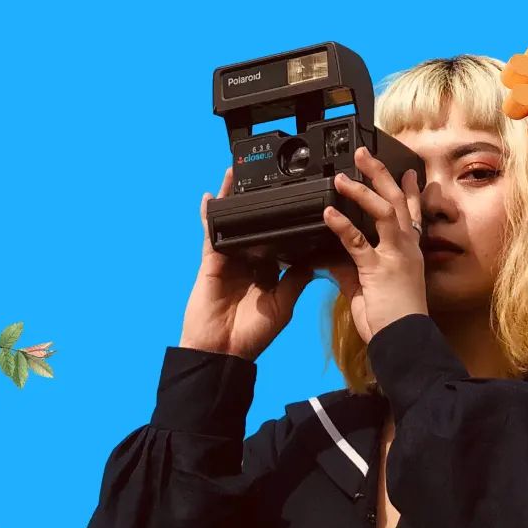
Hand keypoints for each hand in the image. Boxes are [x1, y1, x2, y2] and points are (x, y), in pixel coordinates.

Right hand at [179, 166, 319, 360]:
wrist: (222, 351)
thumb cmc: (252, 336)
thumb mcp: (283, 306)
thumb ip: (296, 279)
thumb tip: (315, 257)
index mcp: (268, 274)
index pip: (280, 243)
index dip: (288, 226)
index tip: (303, 207)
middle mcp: (249, 263)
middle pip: (256, 228)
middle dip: (261, 208)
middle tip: (273, 181)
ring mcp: (229, 261)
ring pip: (234, 226)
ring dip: (234, 202)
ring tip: (239, 176)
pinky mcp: (211, 262)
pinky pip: (211, 234)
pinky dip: (211, 216)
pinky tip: (213, 196)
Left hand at [322, 147, 428, 342]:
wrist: (402, 341)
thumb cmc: (391, 321)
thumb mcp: (369, 289)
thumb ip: (352, 270)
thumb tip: (333, 258)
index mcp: (408, 253)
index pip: (412, 214)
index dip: (410, 190)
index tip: (407, 171)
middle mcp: (406, 249)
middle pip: (397, 202)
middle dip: (382, 175)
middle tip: (364, 154)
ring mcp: (395, 256)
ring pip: (384, 211)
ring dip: (363, 190)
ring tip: (343, 177)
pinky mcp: (378, 269)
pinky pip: (358, 241)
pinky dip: (342, 225)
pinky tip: (328, 213)